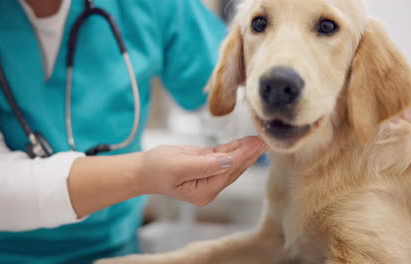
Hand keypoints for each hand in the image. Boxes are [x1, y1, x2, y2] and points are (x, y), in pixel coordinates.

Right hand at [138, 136, 267, 205]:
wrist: (143, 169)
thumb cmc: (157, 169)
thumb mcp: (179, 166)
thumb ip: (205, 165)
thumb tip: (229, 161)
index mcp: (205, 191)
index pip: (229, 170)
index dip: (245, 155)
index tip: (258, 143)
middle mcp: (210, 187)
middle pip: (235, 168)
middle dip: (250, 153)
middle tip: (267, 139)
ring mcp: (209, 177)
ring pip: (231, 162)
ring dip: (245, 150)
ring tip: (260, 139)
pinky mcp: (206, 166)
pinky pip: (223, 157)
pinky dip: (234, 148)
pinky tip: (246, 141)